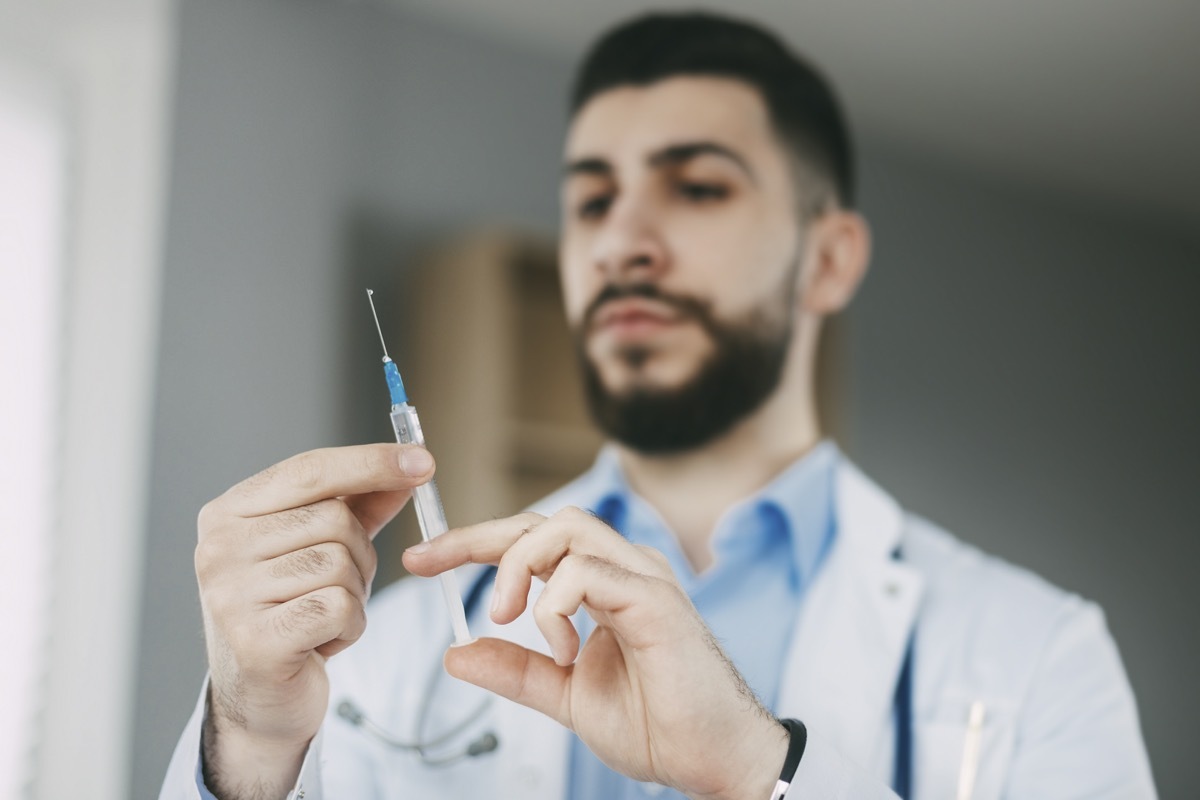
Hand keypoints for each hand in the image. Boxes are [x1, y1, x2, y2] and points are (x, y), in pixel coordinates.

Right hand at [195, 443, 434, 797]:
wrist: (260, 698)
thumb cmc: (292, 612)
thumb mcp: (321, 547)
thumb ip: (360, 504)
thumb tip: (410, 465)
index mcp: (228, 513)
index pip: (309, 470)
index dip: (370, 462)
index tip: (423, 461)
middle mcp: (219, 548)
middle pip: (335, 521)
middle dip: (360, 555)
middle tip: (336, 588)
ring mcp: (231, 595)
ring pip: (341, 565)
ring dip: (354, 595)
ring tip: (321, 617)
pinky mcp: (255, 640)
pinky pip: (341, 608)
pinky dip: (349, 627)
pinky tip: (322, 642)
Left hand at [403, 507, 788, 799]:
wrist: (712, 759)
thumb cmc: (658, 723)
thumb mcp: (565, 694)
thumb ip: (517, 670)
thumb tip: (458, 652)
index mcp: (605, 584)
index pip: (533, 541)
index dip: (475, 542)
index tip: (424, 560)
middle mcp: (625, 568)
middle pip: (544, 520)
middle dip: (480, 537)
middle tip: (433, 566)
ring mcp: (643, 578)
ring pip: (567, 528)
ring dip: (520, 566)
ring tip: (507, 616)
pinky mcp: (656, 599)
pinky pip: (588, 572)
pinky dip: (555, 606)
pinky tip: (563, 650)